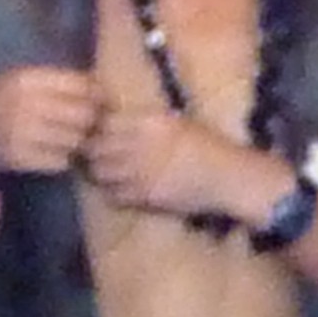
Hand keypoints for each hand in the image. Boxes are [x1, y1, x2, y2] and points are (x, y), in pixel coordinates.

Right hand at [0, 67, 102, 173]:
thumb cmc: (0, 101)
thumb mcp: (24, 81)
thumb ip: (59, 82)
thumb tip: (100, 89)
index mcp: (28, 80)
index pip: (81, 86)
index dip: (95, 94)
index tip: (98, 101)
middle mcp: (27, 104)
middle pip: (83, 115)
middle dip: (88, 121)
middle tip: (84, 125)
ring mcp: (22, 133)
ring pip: (74, 140)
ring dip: (74, 142)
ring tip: (64, 139)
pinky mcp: (19, 158)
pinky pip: (59, 161)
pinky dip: (60, 159)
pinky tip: (50, 154)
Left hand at [83, 101, 279, 225]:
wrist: (226, 176)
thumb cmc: (205, 144)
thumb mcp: (175, 121)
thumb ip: (145, 122)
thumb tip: (114, 120)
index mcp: (149, 122)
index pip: (104, 122)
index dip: (95, 128)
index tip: (95, 132)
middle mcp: (140, 145)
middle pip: (96, 148)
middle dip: (91, 151)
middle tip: (93, 154)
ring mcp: (140, 172)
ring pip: (100, 172)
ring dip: (99, 172)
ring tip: (105, 172)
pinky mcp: (144, 196)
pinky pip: (114, 194)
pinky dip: (112, 192)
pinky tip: (121, 188)